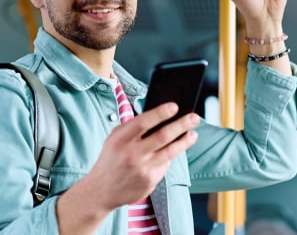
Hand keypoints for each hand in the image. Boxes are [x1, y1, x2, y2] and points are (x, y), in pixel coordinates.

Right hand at [56, 102, 198, 231]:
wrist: (102, 190)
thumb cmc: (111, 159)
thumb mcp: (114, 139)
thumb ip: (132, 128)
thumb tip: (159, 116)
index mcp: (120, 139)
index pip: (143, 122)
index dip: (160, 113)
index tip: (174, 106)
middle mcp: (131, 154)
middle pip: (162, 136)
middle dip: (181, 125)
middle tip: (194, 117)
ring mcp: (142, 169)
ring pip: (170, 152)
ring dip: (185, 141)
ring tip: (193, 134)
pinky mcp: (150, 181)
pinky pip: (165, 165)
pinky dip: (170, 157)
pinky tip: (173, 151)